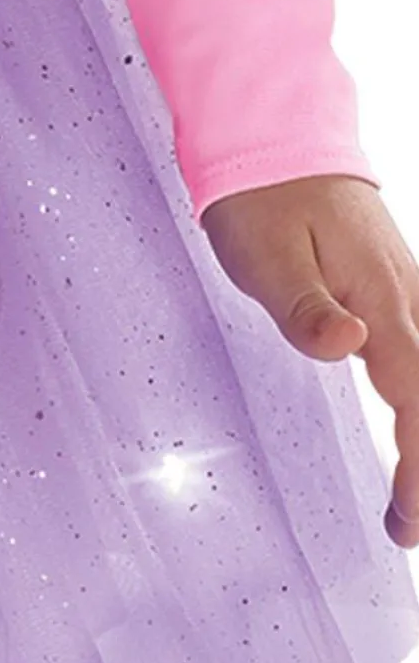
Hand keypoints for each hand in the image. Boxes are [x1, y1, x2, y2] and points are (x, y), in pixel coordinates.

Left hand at [200, 174, 418, 549]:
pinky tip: (412, 428)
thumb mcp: (264, 253)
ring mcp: (405, 293)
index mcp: (382, 302)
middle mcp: (408, 301)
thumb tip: (350, 348)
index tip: (410, 520)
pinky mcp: (389, 288)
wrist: (272, 130)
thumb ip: (305, 308)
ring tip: (414, 502)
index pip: (415, 401)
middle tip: (411, 532)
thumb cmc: (260, 194)